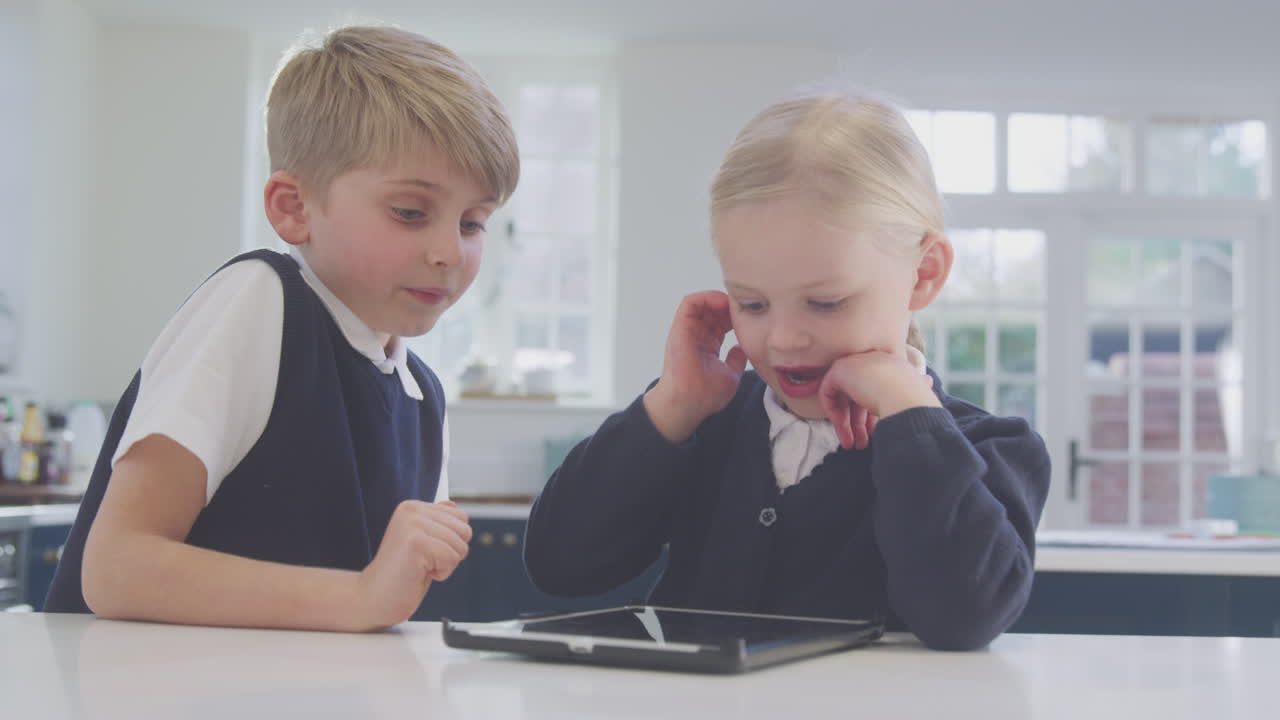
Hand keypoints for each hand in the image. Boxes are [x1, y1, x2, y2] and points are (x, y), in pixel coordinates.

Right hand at [351, 500, 471, 630]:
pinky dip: (441, 573)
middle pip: (464, 530)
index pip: (461, 517)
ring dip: (445, 564)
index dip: (451, 542)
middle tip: (423, 561)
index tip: (426, 551)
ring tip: (420, 567)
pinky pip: (451, 558)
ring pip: (460, 545)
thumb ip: (436, 522)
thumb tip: (453, 505)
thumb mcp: (423, 543)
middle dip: (451, 553)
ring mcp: (413, 524)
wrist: (375, 598)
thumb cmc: (401, 575)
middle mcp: (412, 510)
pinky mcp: (416, 542)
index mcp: (413, 507)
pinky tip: (419, 572)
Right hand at [643, 291, 747, 443]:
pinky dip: (706, 297)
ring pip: (701, 303)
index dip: (735, 316)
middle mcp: (695, 336)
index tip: (750, 318)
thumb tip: (741, 348)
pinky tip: (721, 303)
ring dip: (718, 298)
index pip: (721, 322)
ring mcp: (687, 331)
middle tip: (744, 308)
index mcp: (706, 345)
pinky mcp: (680, 328)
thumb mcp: (729, 375)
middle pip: (712, 310)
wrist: (689, 403)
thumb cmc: (705, 395)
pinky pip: (689, 302)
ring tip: (733, 304)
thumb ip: (736, 361)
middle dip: (729, 305)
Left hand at [819, 351, 938, 449]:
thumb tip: (928, 380)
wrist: (905, 395)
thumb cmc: (916, 399)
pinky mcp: (839, 369)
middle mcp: (872, 360)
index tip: (875, 433)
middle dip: (859, 423)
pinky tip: (842, 428)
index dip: (873, 415)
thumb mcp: (920, 390)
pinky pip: (828, 391)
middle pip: (859, 395)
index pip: (877, 389)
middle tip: (860, 444)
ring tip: (850, 446)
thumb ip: (920, 385)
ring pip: (844, 397)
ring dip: (846, 423)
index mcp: (891, 364)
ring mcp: (855, 362)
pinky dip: (833, 410)